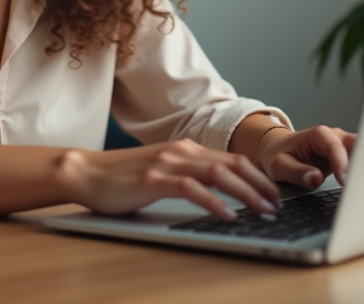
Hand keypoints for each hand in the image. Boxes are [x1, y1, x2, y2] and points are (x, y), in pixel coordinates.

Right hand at [60, 139, 280, 220]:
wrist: (86, 172)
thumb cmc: (122, 178)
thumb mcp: (162, 172)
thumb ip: (187, 177)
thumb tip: (220, 195)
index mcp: (185, 149)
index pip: (233, 159)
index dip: (258, 176)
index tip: (274, 194)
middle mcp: (180, 151)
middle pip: (233, 164)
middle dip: (260, 185)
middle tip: (277, 205)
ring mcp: (167, 163)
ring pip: (218, 173)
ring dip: (245, 193)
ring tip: (262, 210)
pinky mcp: (153, 179)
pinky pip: (191, 188)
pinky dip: (213, 201)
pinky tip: (226, 215)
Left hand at [256, 125, 356, 188]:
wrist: (279, 150)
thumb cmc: (278, 155)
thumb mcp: (279, 165)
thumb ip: (296, 172)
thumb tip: (315, 179)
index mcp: (319, 134)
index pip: (335, 148)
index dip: (342, 165)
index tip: (345, 182)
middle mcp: (335, 136)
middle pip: (359, 145)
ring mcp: (344, 145)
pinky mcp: (348, 156)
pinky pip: (363, 161)